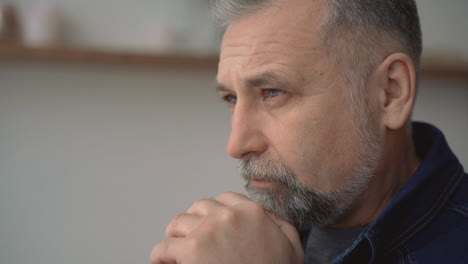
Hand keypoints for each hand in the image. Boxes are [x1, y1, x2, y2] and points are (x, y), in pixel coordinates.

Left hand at [150, 192, 303, 263]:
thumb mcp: (291, 246)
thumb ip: (280, 225)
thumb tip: (268, 216)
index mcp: (252, 212)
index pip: (224, 199)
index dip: (214, 213)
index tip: (210, 226)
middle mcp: (228, 216)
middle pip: (198, 208)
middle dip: (194, 223)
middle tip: (192, 239)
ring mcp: (207, 231)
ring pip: (178, 223)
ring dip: (176, 237)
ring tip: (176, 252)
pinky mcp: (191, 251)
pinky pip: (164, 248)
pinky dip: (160, 257)